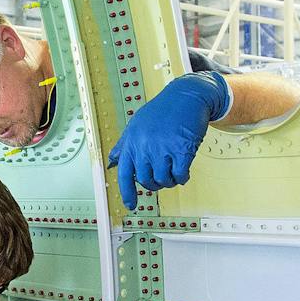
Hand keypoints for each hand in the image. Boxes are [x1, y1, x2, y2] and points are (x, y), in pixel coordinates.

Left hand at [107, 70, 229, 200]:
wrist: (187, 96)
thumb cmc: (162, 110)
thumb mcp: (136, 125)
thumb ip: (124, 145)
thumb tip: (112, 161)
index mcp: (131, 142)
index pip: (124, 174)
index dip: (127, 193)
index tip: (130, 204)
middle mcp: (145, 146)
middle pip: (146, 181)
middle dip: (154, 184)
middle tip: (161, 179)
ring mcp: (163, 148)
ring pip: (163, 180)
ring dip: (169, 181)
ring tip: (173, 172)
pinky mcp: (182, 149)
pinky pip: (180, 175)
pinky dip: (182, 177)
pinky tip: (184, 171)